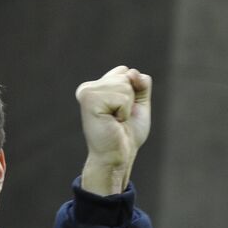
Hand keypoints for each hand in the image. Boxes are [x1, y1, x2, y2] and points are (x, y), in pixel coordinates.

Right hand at [76, 66, 151, 195]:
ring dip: (127, 107)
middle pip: (126, 75)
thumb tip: (132, 72)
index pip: (126, 71)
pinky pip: (122, 97)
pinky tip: (113, 122)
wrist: (117, 156)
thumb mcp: (139, 103)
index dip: (133, 91)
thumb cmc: (126, 134)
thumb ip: (140, 83)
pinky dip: (124, 112)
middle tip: (119, 117)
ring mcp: (87, 92)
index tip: (121, 110)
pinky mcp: (90, 101)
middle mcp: (88, 87)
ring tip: (115, 120)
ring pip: (125, 84)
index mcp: (96, 87)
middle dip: (131, 98)